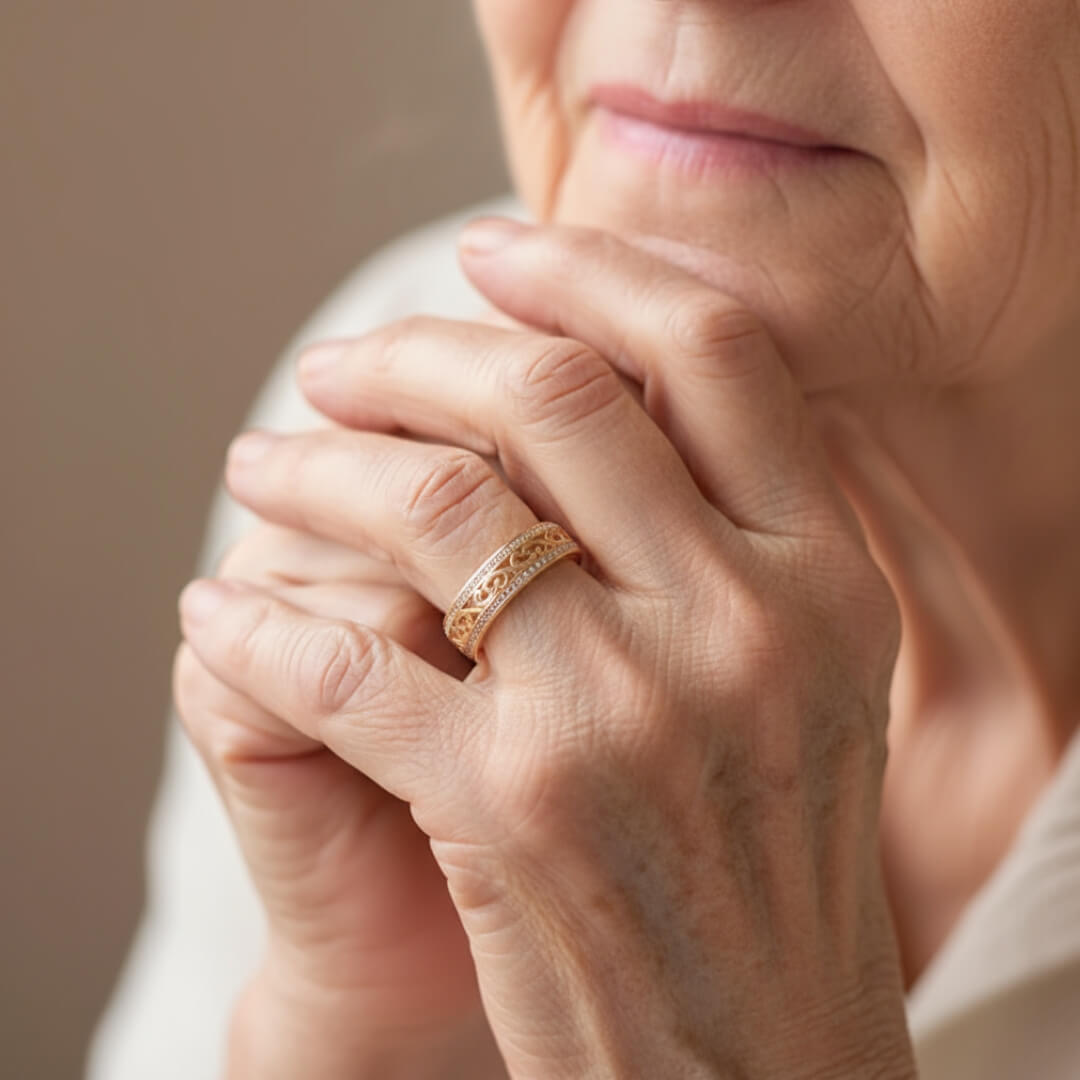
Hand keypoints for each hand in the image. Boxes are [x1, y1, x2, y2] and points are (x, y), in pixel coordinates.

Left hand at [180, 220, 916, 1078]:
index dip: (589, 268)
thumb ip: (741, 529)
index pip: (711, 348)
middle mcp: (738, 623)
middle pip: (552, 396)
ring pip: (431, 506)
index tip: (490, 254)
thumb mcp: (808, 673)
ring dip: (316, 466)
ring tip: (261, 460)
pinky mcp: (511, 807)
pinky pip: (341, 668)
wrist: (757, 1051)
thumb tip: (621, 382)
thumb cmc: (768, 852)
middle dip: (417, 350)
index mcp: (823, 574)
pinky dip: (257, 626)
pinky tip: (219, 610)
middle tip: (339, 361)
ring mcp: (624, 713)